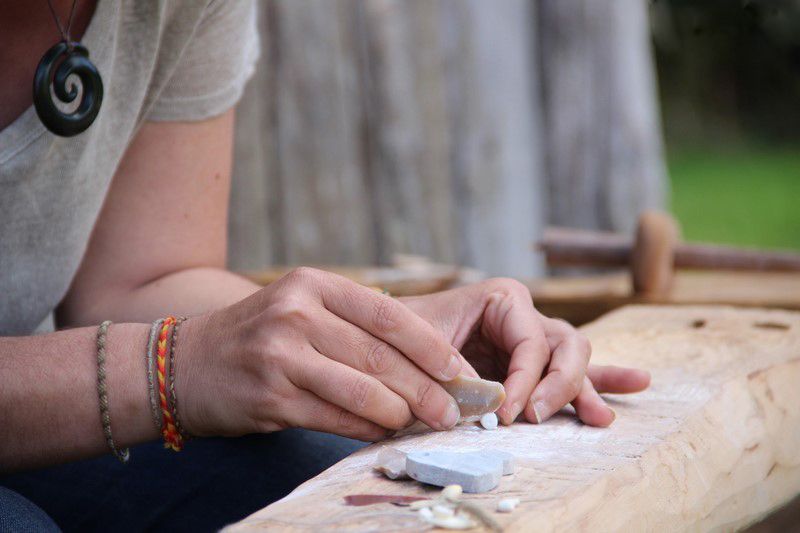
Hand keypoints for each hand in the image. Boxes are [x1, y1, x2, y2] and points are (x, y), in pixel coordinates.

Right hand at [176, 268, 466, 440]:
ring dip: (401, 412)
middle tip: (453, 409)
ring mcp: (280, 356)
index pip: (388, 314)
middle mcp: (296, 314)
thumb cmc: (260, 336)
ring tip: (423, 422)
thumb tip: (422, 362)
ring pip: (362, 390)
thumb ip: (354, 326)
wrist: (185, 363)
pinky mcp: (270, 397)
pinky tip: (384, 431)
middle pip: (380, 356)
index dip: (430, 346)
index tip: (460, 369)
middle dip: (426, 387)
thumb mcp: (302, 308)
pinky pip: (335, 418)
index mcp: (314, 285)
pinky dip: (367, 429)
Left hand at [399, 278, 650, 426]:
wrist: (388, 337)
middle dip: (560, 384)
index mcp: (503, 300)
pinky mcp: (530, 367)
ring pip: (574, 361)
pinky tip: (629, 391)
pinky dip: (594, 385)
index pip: (531, 343)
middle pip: (566, 346)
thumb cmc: (403, 331)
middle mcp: (525, 317)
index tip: (504, 415)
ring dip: (590, 388)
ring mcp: (531, 342)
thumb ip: (452, 367)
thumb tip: (486, 401)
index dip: (524, 381)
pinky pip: (568, 374)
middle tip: (536, 415)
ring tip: (603, 417)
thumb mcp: (420, 340)